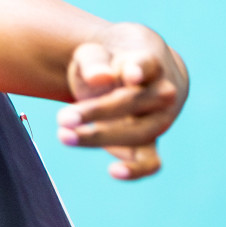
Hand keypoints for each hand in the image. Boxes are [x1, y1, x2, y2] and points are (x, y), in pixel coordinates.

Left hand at [57, 24, 187, 179]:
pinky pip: (151, 162)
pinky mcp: (149, 145)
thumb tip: (100, 78)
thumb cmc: (109, 65)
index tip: (130, 75)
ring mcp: (158, 121)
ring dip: (100, 137)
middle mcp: (161, 94)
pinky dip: (136, 170)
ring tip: (64, 135)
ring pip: (139, 133)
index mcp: (150, 65)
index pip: (147, 65)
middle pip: (134, 102)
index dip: (139, 69)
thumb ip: (94, 63)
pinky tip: (113, 171)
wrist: (130, 80)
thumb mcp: (95, 55)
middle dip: (98, 111)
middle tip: (64, 117)